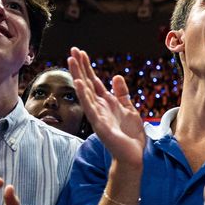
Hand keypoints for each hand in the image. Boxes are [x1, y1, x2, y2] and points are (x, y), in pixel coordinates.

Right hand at [68, 46, 145, 164]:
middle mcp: (98, 107)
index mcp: (106, 103)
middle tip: (72, 49)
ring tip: (71, 60)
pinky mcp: (99, 125)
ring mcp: (97, 115)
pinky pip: (90, 108)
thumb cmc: (130, 135)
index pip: (93, 81)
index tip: (80, 52)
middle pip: (86, 83)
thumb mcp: (129, 109)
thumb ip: (122, 94)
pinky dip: (84, 95)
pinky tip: (78, 83)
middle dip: (80, 66)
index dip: (87, 67)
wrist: (132, 155)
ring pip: (85, 92)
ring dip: (78, 76)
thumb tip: (116, 76)